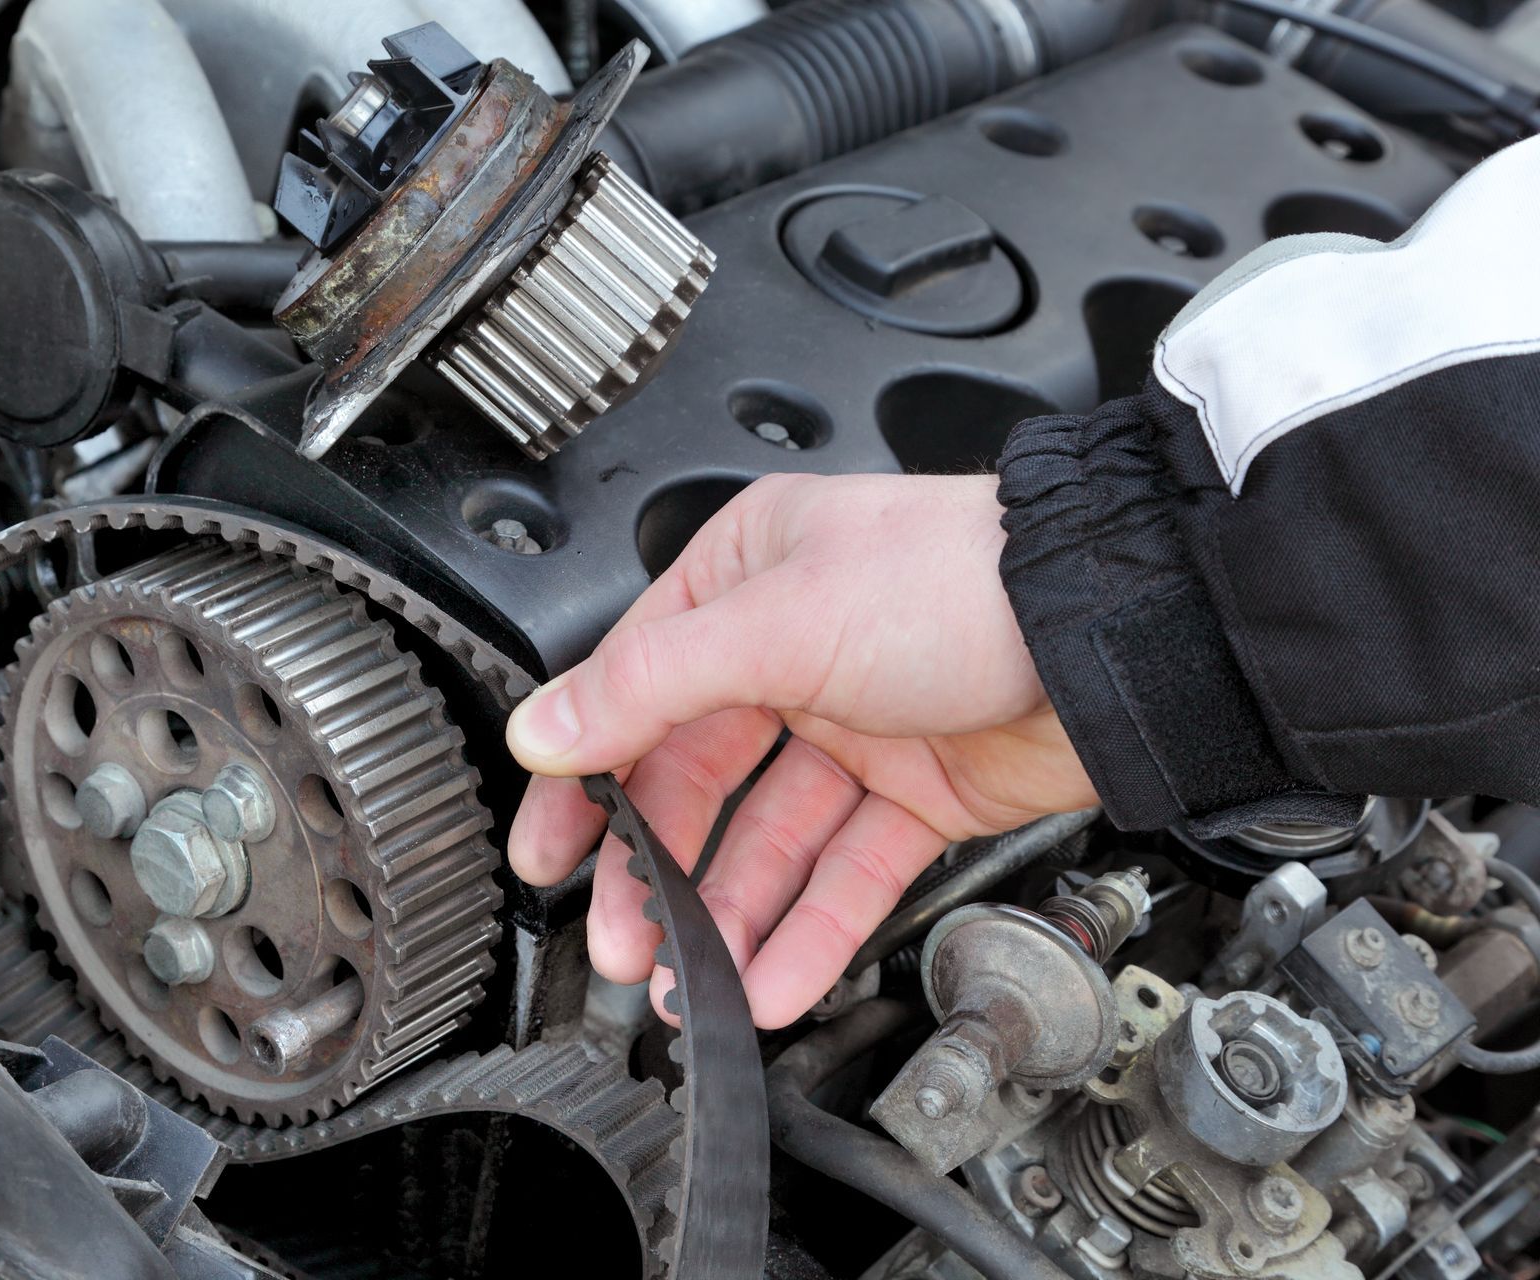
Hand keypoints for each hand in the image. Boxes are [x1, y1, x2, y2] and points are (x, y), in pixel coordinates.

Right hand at [504, 472, 1096, 1028]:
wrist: (1113, 633)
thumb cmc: (961, 578)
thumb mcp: (779, 619)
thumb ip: (649, 684)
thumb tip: (546, 727)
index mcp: (743, 579)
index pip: (632, 690)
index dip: (584, 778)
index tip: (548, 852)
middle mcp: (791, 649)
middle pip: (696, 781)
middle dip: (657, 872)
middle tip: (625, 945)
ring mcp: (855, 725)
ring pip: (769, 841)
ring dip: (731, 918)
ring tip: (699, 985)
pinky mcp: (916, 792)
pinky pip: (845, 873)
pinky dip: (810, 930)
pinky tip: (775, 979)